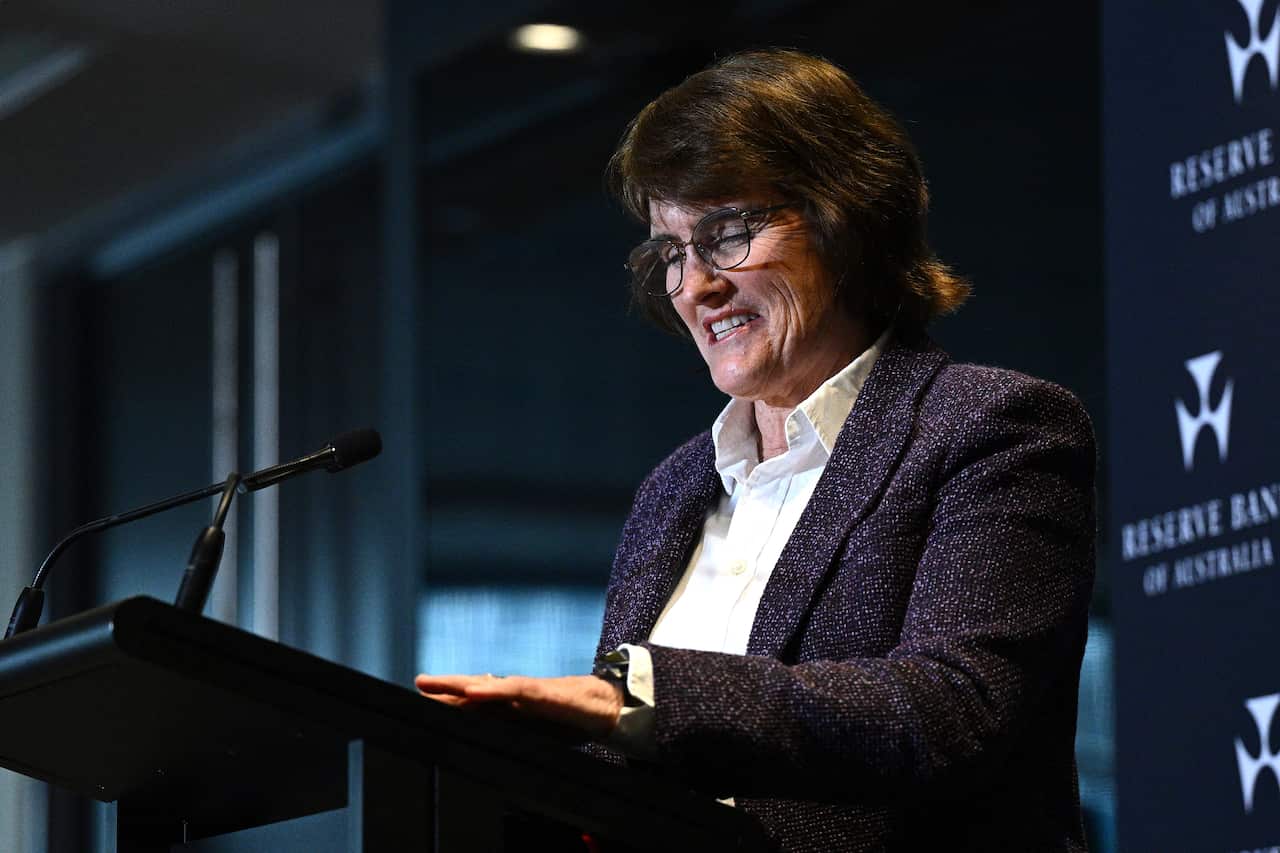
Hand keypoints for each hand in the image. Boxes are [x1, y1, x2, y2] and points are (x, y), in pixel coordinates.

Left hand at [415, 673, 623, 738]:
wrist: (601, 707)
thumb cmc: (567, 716)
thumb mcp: (533, 727)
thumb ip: (511, 724)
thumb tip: (488, 728)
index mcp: (508, 705)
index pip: (472, 702)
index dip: (447, 700)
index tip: (421, 698)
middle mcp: (511, 694)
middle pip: (472, 689)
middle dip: (444, 688)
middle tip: (418, 683)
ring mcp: (524, 691)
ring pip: (486, 685)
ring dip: (458, 684)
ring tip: (433, 683)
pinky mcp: (540, 693)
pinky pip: (512, 690)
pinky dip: (492, 689)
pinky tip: (474, 691)